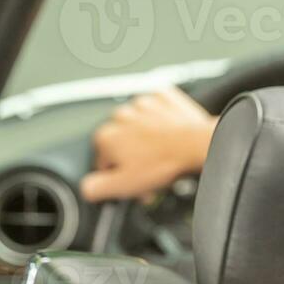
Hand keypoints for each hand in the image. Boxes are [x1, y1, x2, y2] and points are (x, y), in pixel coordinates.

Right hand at [80, 85, 216, 202]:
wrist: (196, 144)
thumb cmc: (164, 162)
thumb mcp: (124, 186)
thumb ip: (96, 187)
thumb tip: (86, 187)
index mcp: (106, 136)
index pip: (104, 160)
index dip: (120, 174)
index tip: (133, 181)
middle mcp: (120, 116)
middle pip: (121, 142)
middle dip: (133, 156)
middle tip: (151, 172)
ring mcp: (142, 104)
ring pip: (139, 124)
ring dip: (146, 137)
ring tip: (162, 153)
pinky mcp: (162, 96)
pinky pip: (157, 107)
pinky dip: (162, 118)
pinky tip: (169, 132)